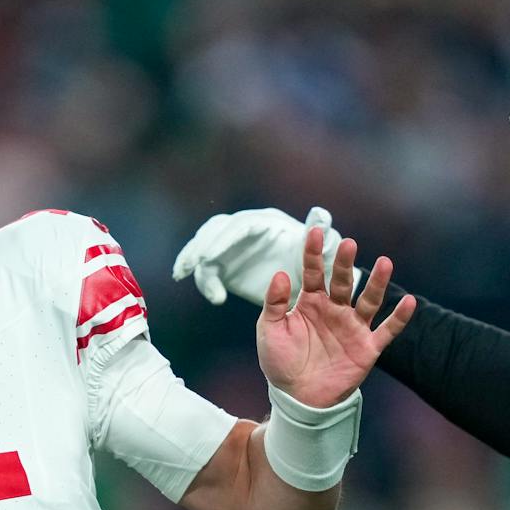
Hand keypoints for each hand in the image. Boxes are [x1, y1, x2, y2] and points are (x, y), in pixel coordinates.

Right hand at [173, 205, 347, 306]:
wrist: (312, 283)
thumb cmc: (320, 265)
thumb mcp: (326, 253)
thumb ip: (323, 236)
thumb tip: (321, 214)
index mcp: (268, 223)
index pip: (240, 226)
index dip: (224, 239)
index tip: (210, 256)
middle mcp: (248, 229)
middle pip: (216, 230)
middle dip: (200, 246)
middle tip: (187, 265)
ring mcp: (235, 244)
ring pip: (206, 245)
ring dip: (193, 259)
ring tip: (183, 275)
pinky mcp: (227, 261)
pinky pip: (209, 268)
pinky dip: (204, 279)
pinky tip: (211, 295)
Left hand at [256, 225, 413, 407]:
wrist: (297, 399)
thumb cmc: (281, 363)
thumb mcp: (269, 331)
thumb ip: (273, 303)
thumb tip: (281, 273)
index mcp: (310, 303)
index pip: (314, 272)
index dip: (314, 253)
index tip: (316, 233)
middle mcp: (335, 310)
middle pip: (343, 281)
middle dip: (346, 263)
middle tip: (349, 244)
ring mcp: (353, 327)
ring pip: (369, 300)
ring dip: (378, 283)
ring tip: (386, 263)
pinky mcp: (367, 348)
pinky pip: (387, 331)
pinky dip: (399, 318)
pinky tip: (410, 302)